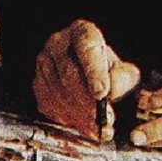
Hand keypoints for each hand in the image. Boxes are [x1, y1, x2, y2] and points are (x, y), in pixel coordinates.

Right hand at [33, 20, 140, 141]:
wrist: (85, 73)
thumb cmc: (104, 69)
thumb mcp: (121, 69)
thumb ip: (122, 78)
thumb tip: (112, 90)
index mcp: (81, 32)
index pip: (87, 48)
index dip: (94, 71)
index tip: (102, 93)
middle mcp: (58, 43)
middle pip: (70, 74)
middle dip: (88, 101)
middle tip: (103, 118)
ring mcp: (44, 63)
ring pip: (59, 92)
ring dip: (79, 115)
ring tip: (97, 127)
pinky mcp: (38, 83)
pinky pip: (50, 104)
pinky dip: (67, 119)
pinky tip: (83, 125)